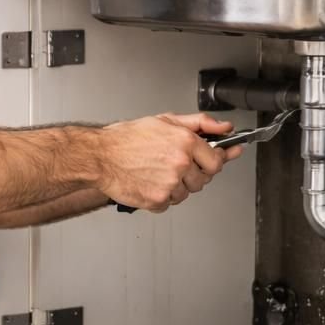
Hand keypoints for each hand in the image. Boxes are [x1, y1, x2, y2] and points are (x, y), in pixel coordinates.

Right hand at [97, 113, 240, 211]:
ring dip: (176, 186)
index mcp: (185, 142)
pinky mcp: (157, 200)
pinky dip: (161, 197)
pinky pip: (169, 203)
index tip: (215, 161)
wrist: (100, 156)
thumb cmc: (126, 139)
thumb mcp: (165, 121)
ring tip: (156, 172)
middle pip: (203, 179)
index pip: (217, 160)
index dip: (215, 161)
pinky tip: (149, 182)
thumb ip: (200, 123)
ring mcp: (169, 184)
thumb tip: (225, 127)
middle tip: (173, 165)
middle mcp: (180, 163)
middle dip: (192, 174)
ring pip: (186, 193)